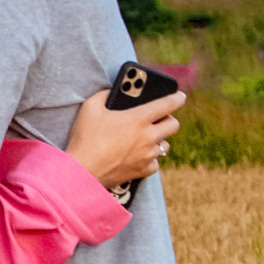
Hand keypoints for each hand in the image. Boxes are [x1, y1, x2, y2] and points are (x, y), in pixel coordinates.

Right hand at [66, 86, 185, 188]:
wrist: (83, 171)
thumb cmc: (85, 138)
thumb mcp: (90, 107)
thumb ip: (104, 95)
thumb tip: (111, 92)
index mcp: (138, 118)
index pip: (168, 104)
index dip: (177, 98)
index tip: (180, 96)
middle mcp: (148, 137)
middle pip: (174, 125)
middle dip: (169, 119)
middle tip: (160, 118)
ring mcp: (147, 155)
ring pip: (165, 145)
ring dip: (159, 139)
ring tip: (147, 137)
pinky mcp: (143, 171)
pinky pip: (155, 163)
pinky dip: (150, 158)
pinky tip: (140, 155)